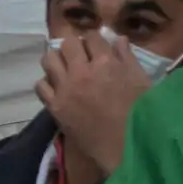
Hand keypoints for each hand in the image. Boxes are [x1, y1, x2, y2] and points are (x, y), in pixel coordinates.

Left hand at [37, 33, 152, 176]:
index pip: (92, 36)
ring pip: (49, 60)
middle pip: (67, 43)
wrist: (124, 147)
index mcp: (105, 62)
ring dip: (57, 60)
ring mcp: (65, 89)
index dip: (94, 40)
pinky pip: (41, 85)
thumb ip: (127, 57)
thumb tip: (117, 39)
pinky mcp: (55, 107)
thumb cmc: (140, 113)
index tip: (96, 48)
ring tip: (65, 69)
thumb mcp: (142, 81)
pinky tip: (58, 88)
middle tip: (80, 57)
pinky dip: (48, 83)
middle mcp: (81, 71)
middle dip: (74, 47)